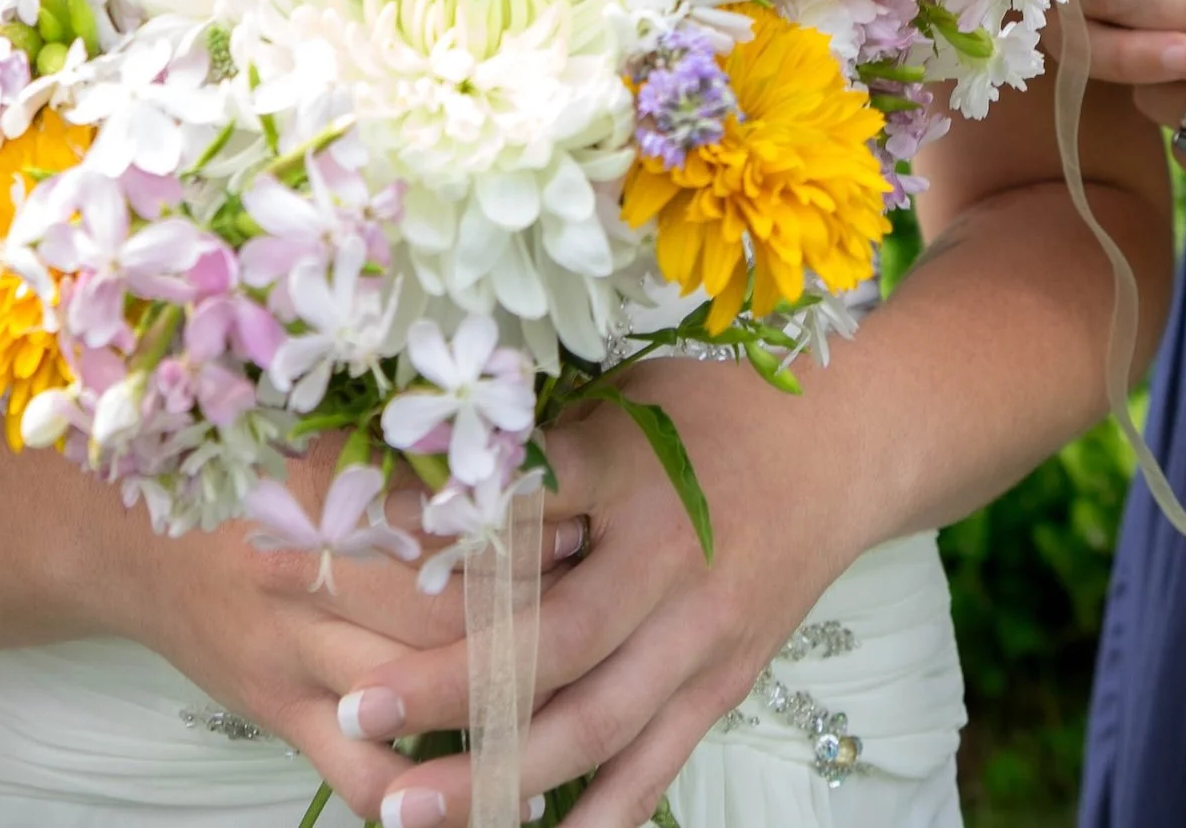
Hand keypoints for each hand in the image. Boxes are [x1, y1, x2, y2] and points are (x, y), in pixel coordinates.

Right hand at [87, 435, 583, 820]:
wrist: (129, 540)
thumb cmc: (244, 481)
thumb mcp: (313, 443)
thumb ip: (402, 451)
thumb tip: (522, 450)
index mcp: (323, 490)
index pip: (441, 519)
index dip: (521, 529)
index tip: (584, 524)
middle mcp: (306, 576)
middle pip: (443, 617)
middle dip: (528, 619)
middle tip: (600, 609)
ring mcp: (293, 656)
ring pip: (415, 698)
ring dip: (497, 705)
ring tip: (573, 693)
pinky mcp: (283, 717)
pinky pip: (366, 779)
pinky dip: (433, 796)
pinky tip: (499, 791)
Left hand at [331, 364, 855, 827]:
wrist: (845, 442)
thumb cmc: (708, 405)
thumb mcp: (616, 398)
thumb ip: (530, 450)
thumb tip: (409, 474)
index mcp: (632, 474)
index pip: (515, 518)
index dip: (428, 547)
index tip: (340, 568)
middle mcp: (670, 567)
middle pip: (551, 648)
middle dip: (449, 692)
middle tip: (356, 713)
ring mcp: (704, 638)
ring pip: (595, 726)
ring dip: (501, 777)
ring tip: (410, 809)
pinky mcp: (726, 684)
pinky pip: (654, 764)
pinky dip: (598, 814)